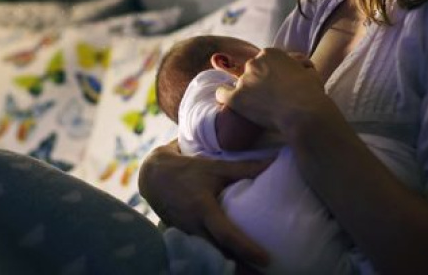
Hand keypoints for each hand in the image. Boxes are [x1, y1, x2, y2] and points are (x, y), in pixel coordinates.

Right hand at [138, 140, 272, 266]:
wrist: (154, 177)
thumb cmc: (188, 170)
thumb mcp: (215, 167)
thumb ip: (244, 168)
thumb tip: (273, 162)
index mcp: (202, 209)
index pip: (226, 235)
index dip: (246, 248)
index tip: (266, 260)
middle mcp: (193, 227)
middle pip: (219, 256)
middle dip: (241, 270)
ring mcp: (186, 236)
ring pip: (210, 259)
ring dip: (229, 269)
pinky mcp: (183, 239)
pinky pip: (203, 255)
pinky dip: (217, 263)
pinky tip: (233, 268)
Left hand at [216, 48, 325, 131]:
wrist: (304, 113)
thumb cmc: (311, 93)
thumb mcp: (308, 70)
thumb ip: (298, 64)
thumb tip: (298, 63)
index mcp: (270, 53)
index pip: (263, 62)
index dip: (270, 74)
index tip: (276, 85)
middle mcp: (253, 63)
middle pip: (251, 72)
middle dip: (258, 82)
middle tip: (270, 97)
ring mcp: (243, 80)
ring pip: (239, 84)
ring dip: (247, 93)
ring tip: (260, 107)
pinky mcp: (236, 98)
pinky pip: (222, 94)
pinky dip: (225, 98)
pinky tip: (232, 103)